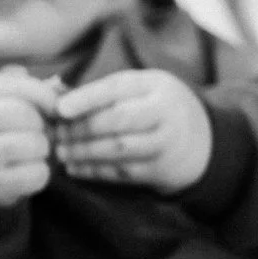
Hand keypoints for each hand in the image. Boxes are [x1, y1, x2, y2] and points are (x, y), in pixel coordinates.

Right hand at [0, 66, 58, 205]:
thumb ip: (21, 88)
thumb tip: (59, 87)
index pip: (14, 85)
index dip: (43, 94)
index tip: (53, 106)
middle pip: (21, 114)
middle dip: (40, 122)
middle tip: (41, 131)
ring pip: (29, 144)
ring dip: (42, 146)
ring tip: (36, 148)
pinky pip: (33, 175)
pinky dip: (42, 171)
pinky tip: (33, 167)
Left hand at [53, 71, 211, 193]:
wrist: (203, 142)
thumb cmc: (157, 108)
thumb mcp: (141, 89)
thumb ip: (105, 91)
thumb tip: (54, 92)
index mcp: (155, 86)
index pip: (116, 89)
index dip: (85, 99)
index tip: (60, 109)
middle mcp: (164, 113)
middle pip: (116, 121)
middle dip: (80, 129)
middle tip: (57, 134)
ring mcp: (165, 144)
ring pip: (118, 149)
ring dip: (84, 152)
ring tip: (62, 152)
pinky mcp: (162, 170)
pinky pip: (123, 172)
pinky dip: (95, 172)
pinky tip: (76, 168)